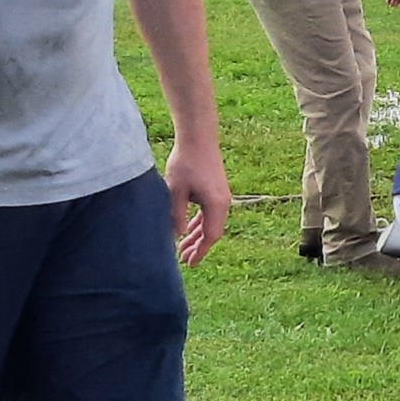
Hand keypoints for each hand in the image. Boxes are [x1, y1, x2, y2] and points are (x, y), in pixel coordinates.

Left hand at [164, 138, 229, 264]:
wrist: (199, 137)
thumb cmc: (186, 162)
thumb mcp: (175, 190)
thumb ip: (176, 215)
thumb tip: (177, 235)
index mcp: (216, 205)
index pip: (210, 236)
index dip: (200, 251)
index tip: (189, 263)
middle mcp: (223, 203)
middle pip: (211, 231)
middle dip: (197, 246)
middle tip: (183, 260)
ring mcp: (221, 196)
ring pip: (210, 223)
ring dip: (197, 235)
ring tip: (183, 247)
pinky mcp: (216, 190)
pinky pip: (209, 213)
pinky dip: (199, 223)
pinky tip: (188, 229)